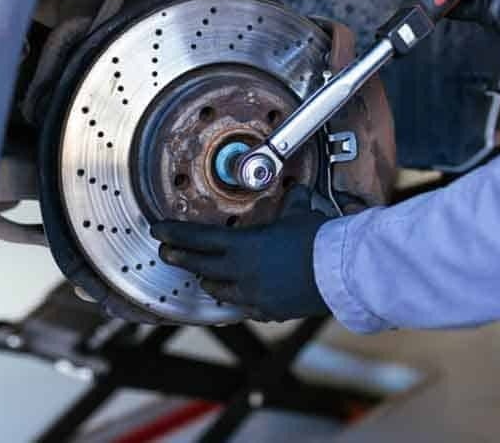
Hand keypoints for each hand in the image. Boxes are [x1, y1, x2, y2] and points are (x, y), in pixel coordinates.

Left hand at [150, 186, 331, 321]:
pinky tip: (242, 294)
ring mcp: (254, 296)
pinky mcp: (269, 311)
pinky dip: (240, 298)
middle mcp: (242, 274)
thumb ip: (292, 202)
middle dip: (180, 258)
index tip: (158, 231)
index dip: (174, 234)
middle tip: (167, 252)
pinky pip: (245, 306)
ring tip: (206, 274)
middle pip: (199, 266)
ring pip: (219, 291)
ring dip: (210, 280)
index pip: (198, 239)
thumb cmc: (319, 241)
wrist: (341, 272)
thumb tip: (297, 189)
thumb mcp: (300, 214)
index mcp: (244, 247)